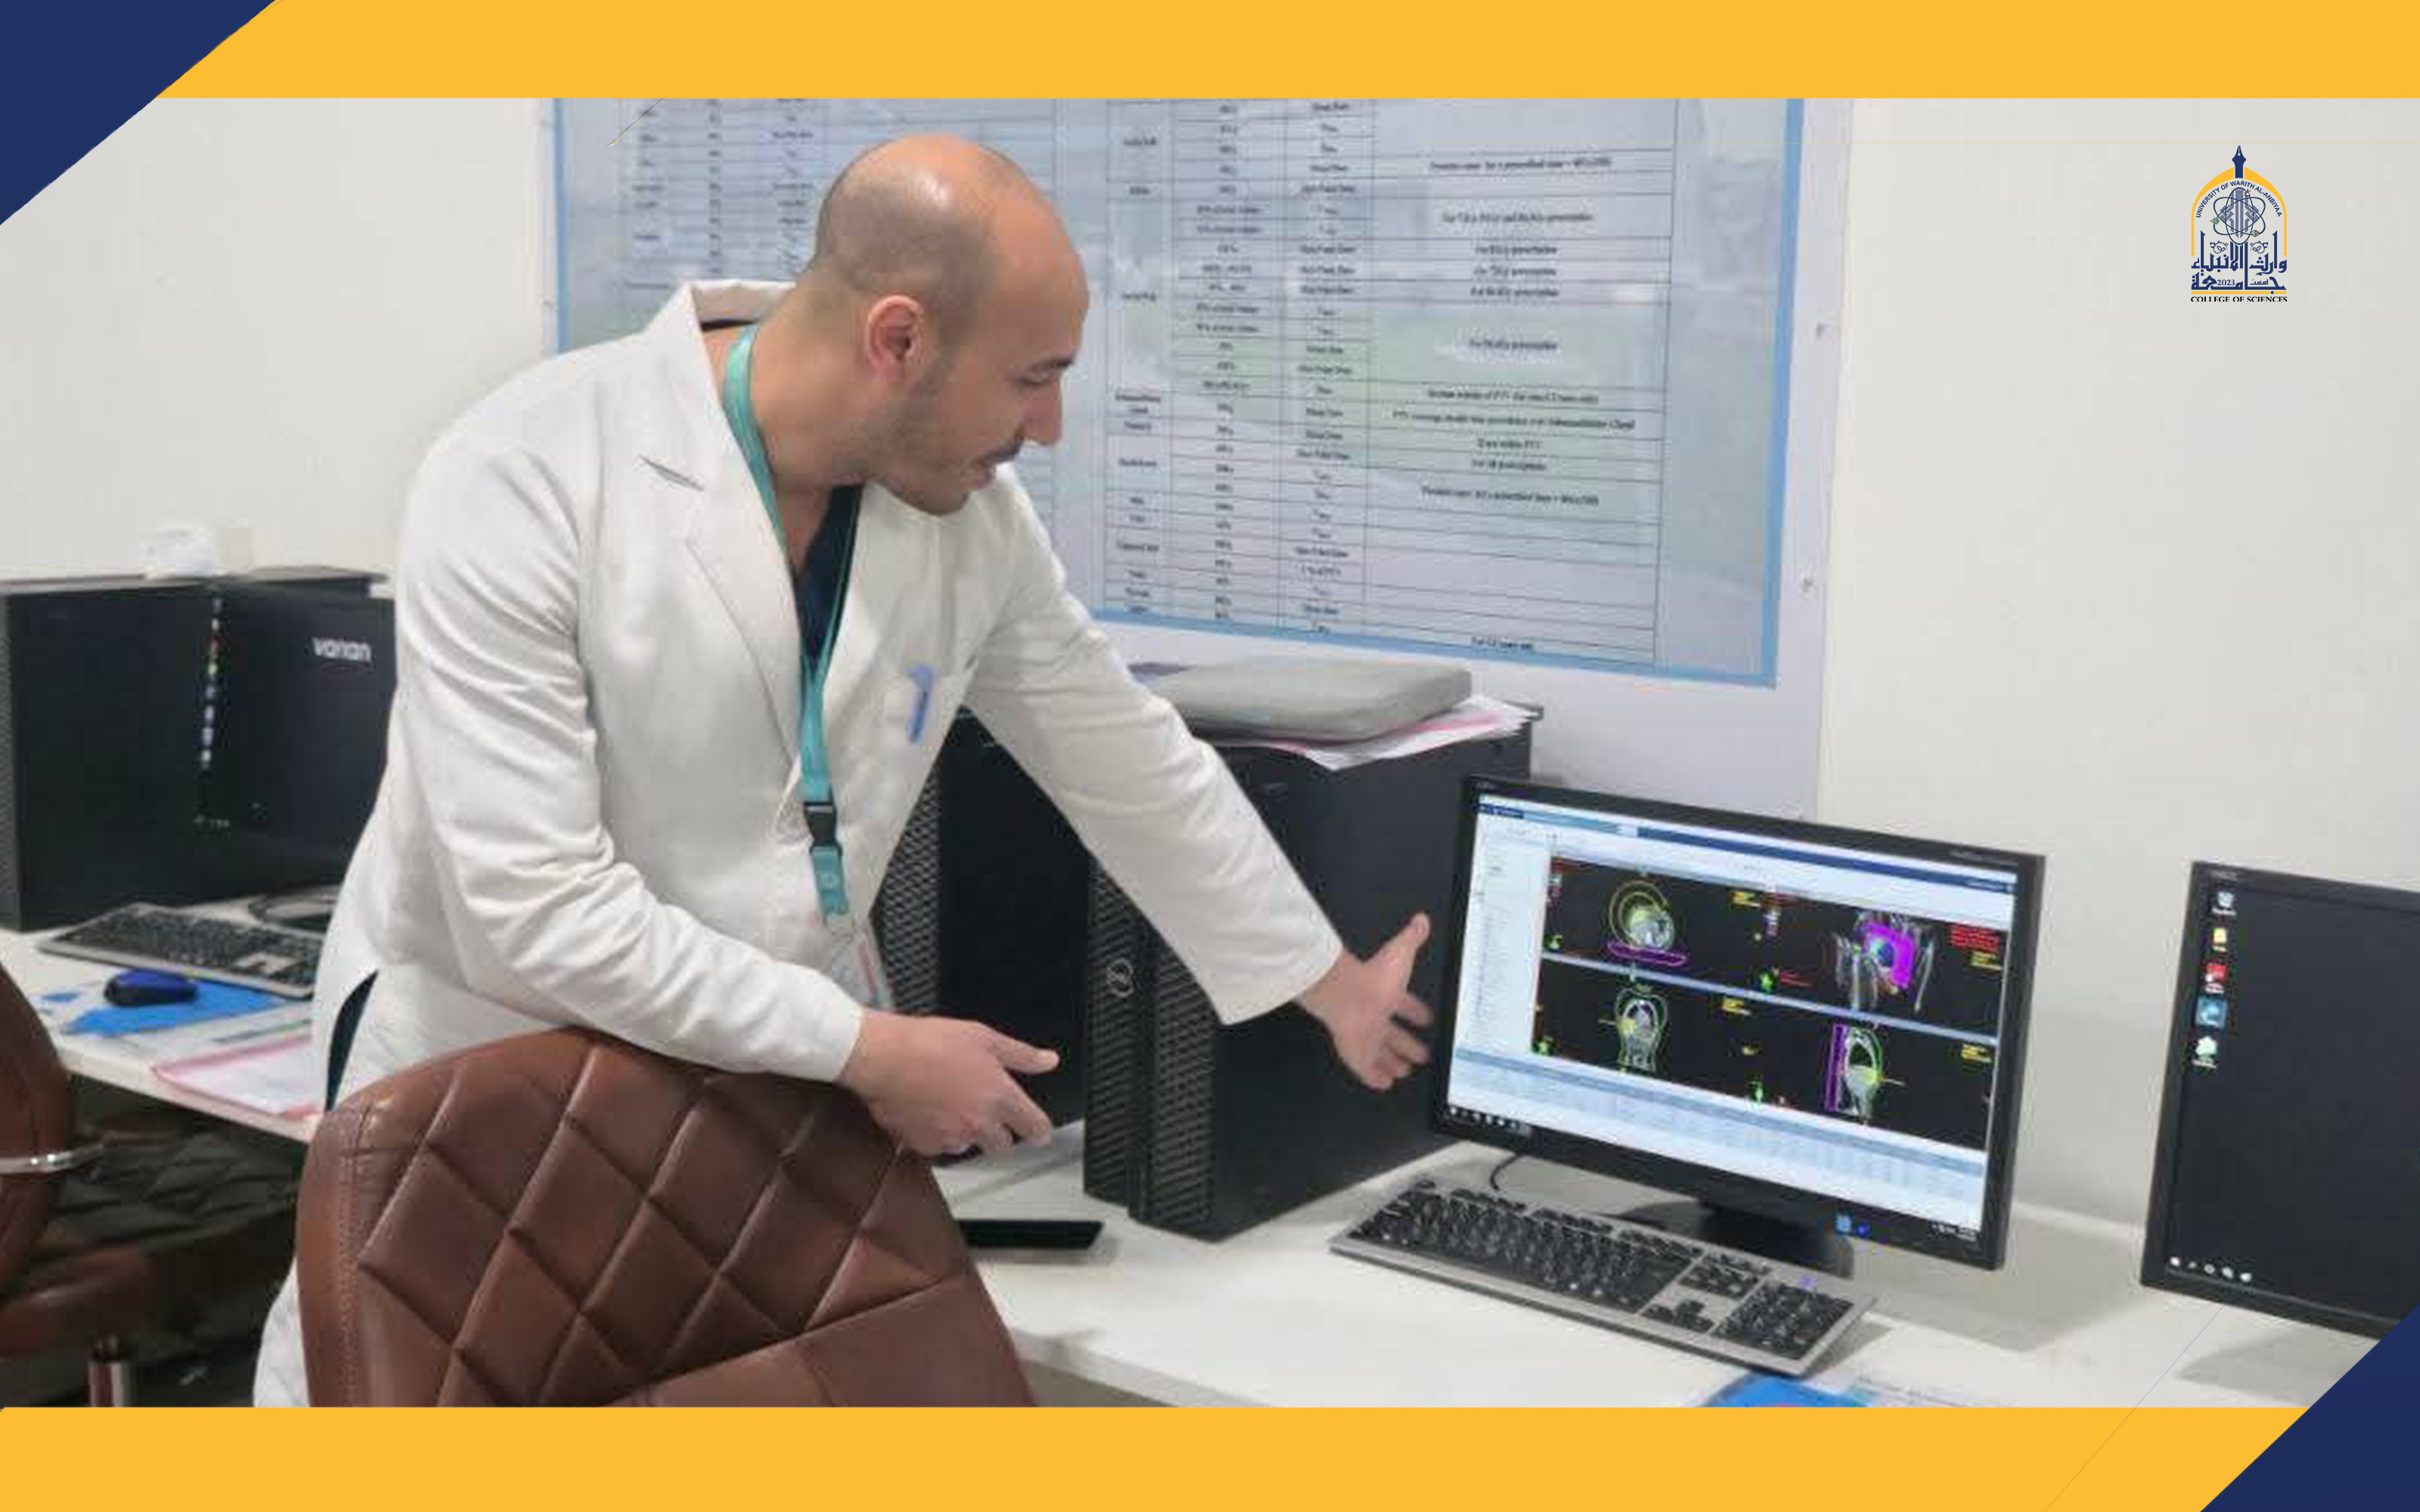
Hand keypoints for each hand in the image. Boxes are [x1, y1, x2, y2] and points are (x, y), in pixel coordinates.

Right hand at [837, 1012, 1057, 1156]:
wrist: (884, 1057)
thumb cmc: (930, 1043)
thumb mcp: (984, 1037)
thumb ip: (1021, 1054)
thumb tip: (1048, 1060)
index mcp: (999, 1096)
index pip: (1033, 1126)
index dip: (1040, 1132)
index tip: (1040, 1133)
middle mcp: (978, 1122)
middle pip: (1002, 1146)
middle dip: (1001, 1135)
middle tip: (990, 1117)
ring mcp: (950, 1137)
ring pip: (968, 1145)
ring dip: (966, 1132)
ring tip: (951, 1105)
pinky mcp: (923, 1144)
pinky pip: (938, 1146)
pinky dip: (937, 1134)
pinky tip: (929, 1111)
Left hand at [1298, 913, 1435, 1091]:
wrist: (1346, 994)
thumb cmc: (1376, 977)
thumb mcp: (1400, 954)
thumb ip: (1411, 938)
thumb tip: (1422, 918)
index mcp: (1387, 995)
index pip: (1404, 1005)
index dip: (1415, 1012)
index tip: (1426, 1019)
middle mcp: (1376, 1017)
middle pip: (1393, 1035)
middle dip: (1407, 1045)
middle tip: (1422, 1056)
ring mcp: (1365, 1037)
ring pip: (1381, 1054)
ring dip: (1393, 1062)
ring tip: (1406, 1072)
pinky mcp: (1356, 1054)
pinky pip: (1367, 1070)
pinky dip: (1376, 1078)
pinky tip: (1386, 1086)